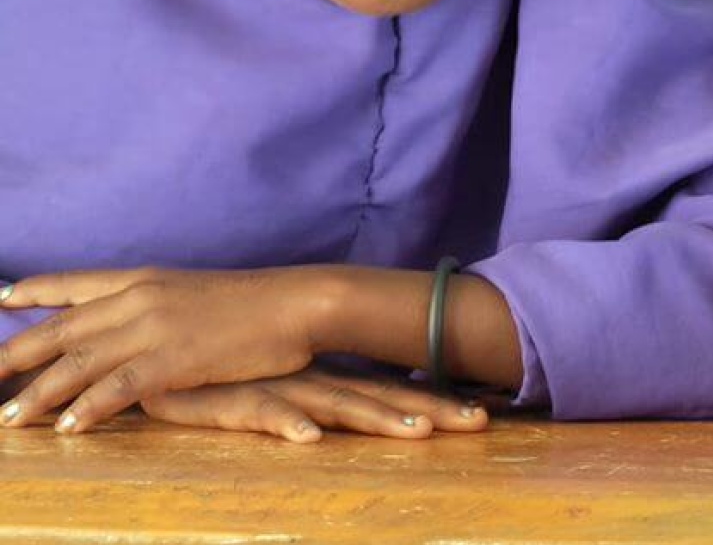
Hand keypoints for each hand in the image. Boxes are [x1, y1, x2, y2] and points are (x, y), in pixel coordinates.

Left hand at [0, 268, 334, 432]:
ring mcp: (154, 328)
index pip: (75, 284)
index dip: (34, 292)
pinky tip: (67, 427)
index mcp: (145, 279)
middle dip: (16, 354)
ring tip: (10, 418)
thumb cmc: (258, 303)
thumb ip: (159, 305)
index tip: (2, 300)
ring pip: (78, 363)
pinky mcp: (174, 358)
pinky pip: (117, 388)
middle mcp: (139, 298)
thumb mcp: (197, 292)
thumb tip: (134, 322)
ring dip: (39, 394)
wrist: (299, 302)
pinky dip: (87, 408)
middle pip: (61, 329)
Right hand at [140, 366, 490, 441]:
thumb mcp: (271, 385)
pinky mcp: (228, 395)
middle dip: (431, 411)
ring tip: (419, 433)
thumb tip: (350, 415)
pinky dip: (286, 422)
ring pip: (335, 403)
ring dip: (376, 419)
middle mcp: (309, 380)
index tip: (488, 414)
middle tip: (482, 421)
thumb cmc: (216, 371)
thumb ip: (312, 398)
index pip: (389, 392)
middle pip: (379, 398)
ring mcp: (273, 385)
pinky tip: (309, 437)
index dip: (435, 403)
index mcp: (323, 379)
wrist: (155, 345)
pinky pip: (261, 410)